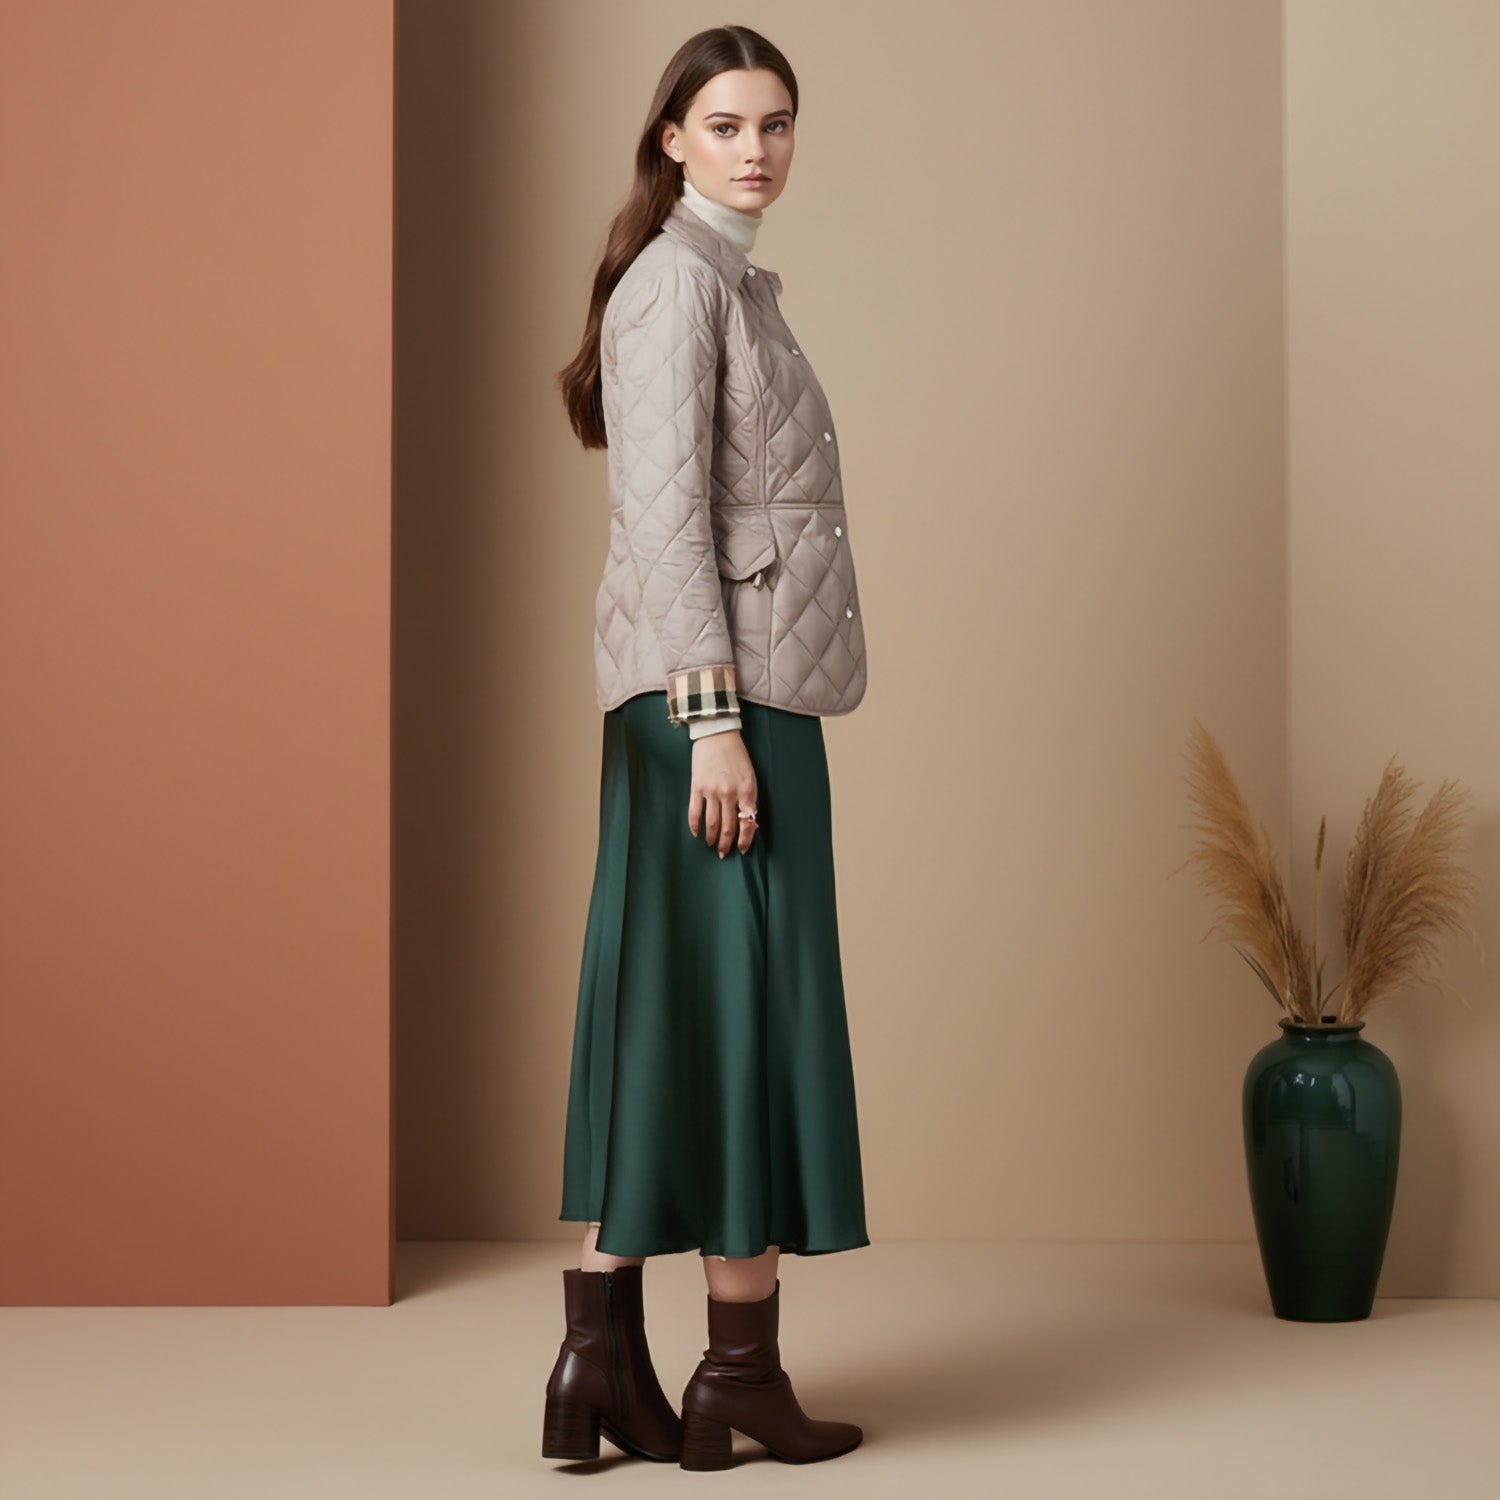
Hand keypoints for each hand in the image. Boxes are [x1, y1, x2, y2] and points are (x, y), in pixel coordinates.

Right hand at [688, 728, 758, 857]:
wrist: (717, 734)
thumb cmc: (736, 755)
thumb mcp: (750, 776)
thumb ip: (749, 798)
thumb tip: (747, 820)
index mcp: (747, 790)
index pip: (747, 822)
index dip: (745, 839)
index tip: (742, 849)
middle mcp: (729, 793)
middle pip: (729, 827)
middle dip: (727, 844)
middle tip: (724, 853)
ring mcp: (711, 791)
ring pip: (712, 824)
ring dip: (712, 839)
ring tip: (712, 846)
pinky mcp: (697, 788)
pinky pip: (694, 813)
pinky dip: (695, 827)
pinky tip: (697, 834)